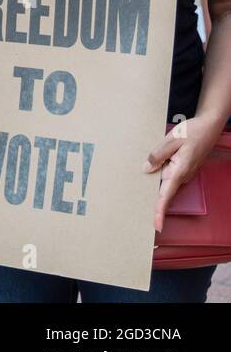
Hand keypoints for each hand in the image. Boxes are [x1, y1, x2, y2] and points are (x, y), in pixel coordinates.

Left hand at [145, 115, 222, 232]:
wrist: (209, 126)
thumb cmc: (192, 131)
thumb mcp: (171, 140)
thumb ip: (157, 155)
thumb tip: (146, 169)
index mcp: (180, 170)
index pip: (167, 194)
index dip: (160, 210)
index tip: (157, 225)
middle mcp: (183, 175)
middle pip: (165, 192)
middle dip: (156, 205)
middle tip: (144, 219)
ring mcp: (184, 172)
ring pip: (166, 183)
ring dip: (156, 189)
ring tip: (142, 199)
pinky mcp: (183, 168)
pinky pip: (169, 176)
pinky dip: (161, 178)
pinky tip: (151, 174)